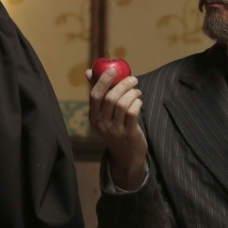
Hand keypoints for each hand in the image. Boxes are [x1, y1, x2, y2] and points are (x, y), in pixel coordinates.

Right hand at [87, 67, 146, 189]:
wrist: (126, 157)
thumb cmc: (115, 129)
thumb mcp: (104, 114)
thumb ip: (98, 93)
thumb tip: (88, 71)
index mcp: (94, 117)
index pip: (95, 95)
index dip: (103, 81)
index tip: (112, 70)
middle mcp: (102, 124)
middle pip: (110, 98)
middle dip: (123, 85)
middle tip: (133, 79)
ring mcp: (115, 130)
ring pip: (122, 104)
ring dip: (132, 93)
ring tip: (137, 91)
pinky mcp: (129, 133)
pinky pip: (133, 113)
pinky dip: (137, 103)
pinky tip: (139, 101)